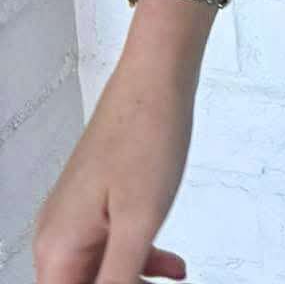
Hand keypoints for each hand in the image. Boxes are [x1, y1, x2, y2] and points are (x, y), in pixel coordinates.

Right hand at [32, 44, 196, 283]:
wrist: (157, 75)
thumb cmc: (146, 135)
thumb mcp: (139, 223)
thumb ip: (118, 280)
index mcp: (57, 245)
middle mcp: (58, 233)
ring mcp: (78, 215)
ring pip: (100, 271)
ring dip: (134, 282)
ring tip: (170, 281)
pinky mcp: (100, 200)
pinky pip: (114, 244)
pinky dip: (141, 258)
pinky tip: (173, 267)